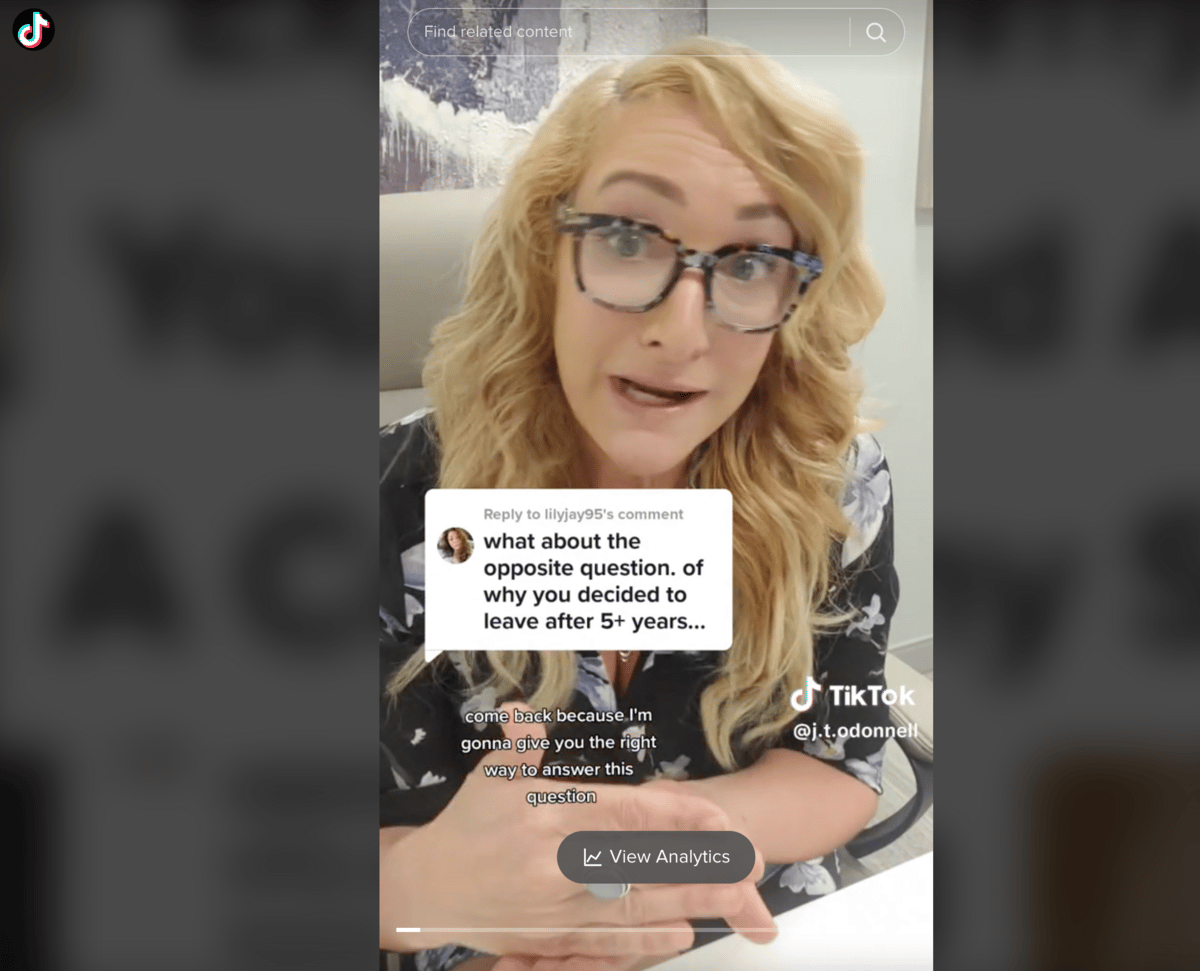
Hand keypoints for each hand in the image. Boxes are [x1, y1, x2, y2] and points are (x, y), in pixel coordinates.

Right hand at [383, 702, 757, 960]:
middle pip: (642, 860)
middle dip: (700, 861)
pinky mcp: (548, 938)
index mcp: (547, 812)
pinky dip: (642, 940)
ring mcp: (553, 903)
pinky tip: (680, 935)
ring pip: (632, 903)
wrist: (424, 891)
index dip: (676, 814)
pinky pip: (603, 941)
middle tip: (751, 861)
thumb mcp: (490, 777)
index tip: (719, 817)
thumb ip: (520, 746)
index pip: (624, 811)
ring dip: (688, 900)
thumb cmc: (465, 828)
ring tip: (737, 898)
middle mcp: (555, 860)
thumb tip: (526, 714)